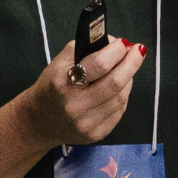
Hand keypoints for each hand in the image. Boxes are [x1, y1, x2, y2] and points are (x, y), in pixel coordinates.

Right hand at [20, 37, 145, 150]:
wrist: (39, 120)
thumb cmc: (52, 84)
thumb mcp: (62, 60)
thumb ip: (88, 47)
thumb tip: (116, 43)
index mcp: (64, 82)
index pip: (99, 64)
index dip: (116, 51)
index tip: (123, 42)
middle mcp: (75, 105)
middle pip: (114, 82)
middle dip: (132, 63)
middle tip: (138, 51)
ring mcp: (86, 123)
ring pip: (120, 97)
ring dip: (129, 78)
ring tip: (128, 66)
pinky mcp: (95, 134)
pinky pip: (119, 111)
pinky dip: (124, 94)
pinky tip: (120, 85)